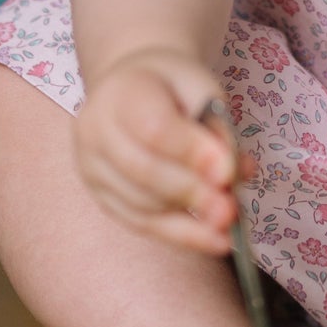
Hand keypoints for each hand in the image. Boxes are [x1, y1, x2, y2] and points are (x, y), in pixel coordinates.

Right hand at [74, 49, 238, 254]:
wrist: (131, 86)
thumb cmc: (171, 86)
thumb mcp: (201, 87)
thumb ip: (217, 126)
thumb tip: (234, 173)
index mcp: (121, 92)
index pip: (154, 128)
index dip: (191, 153)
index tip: (227, 171)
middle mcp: (95, 132)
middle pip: (142, 171)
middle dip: (191, 193)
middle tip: (230, 210)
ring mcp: (93, 168)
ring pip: (140, 203)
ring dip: (189, 220)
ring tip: (228, 224)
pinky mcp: (102, 197)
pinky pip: (140, 223)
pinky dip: (180, 235)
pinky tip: (213, 240)